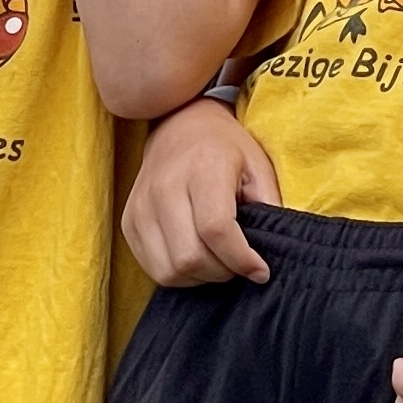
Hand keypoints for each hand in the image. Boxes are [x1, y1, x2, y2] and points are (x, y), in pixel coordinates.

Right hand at [121, 99, 281, 284]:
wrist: (180, 126)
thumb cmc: (226, 148)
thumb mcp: (258, 167)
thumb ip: (269, 206)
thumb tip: (273, 252)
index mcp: (203, 168)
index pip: (216, 229)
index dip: (241, 259)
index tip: (260, 269)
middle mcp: (165, 187)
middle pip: (190, 257)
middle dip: (222, 272)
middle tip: (238, 263)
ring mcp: (141, 206)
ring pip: (169, 270)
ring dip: (200, 277)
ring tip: (217, 261)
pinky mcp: (129, 222)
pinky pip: (152, 268)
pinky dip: (178, 274)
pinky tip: (195, 257)